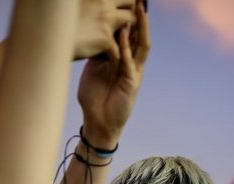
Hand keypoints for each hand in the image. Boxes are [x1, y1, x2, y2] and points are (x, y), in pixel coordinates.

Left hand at [77, 0, 148, 146]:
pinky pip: (130, 63)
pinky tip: (122, 35)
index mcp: (124, 60)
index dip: (131, 18)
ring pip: (141, 46)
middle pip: (139, 36)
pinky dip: (126, 48)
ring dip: (140, 28)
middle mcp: (133, 64)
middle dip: (140, 17)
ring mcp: (134, 73)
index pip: (130, 34)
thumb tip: (92, 35)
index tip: (129, 2)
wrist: (97, 122)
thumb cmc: (94, 97)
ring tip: (138, 10)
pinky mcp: (132, 84)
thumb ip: (97, 54)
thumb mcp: (94, 69)